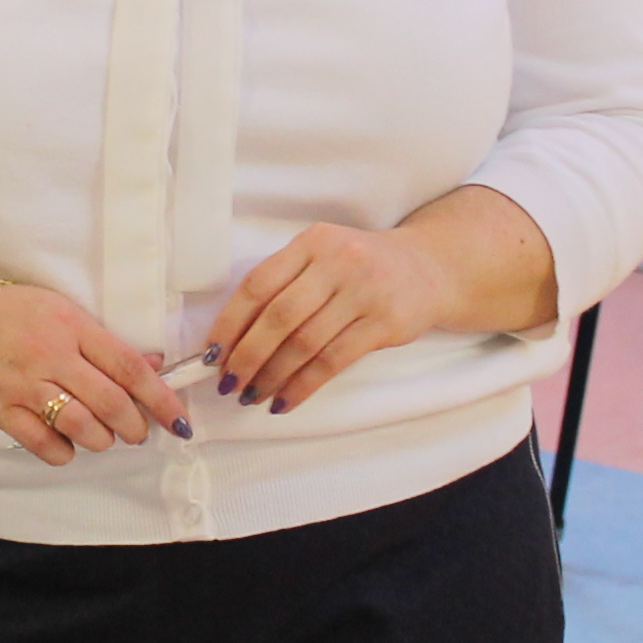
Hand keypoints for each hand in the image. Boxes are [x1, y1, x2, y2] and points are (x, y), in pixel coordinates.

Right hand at [0, 281, 194, 464]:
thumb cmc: (12, 311)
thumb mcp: (63, 311)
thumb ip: (104, 342)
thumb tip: (153, 364)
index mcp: (72, 327)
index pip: (129, 368)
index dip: (160, 398)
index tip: (178, 420)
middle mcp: (50, 355)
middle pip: (110, 402)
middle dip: (134, 426)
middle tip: (138, 432)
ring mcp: (23, 384)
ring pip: (80, 426)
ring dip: (102, 440)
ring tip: (104, 437)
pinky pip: (42, 443)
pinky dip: (64, 451)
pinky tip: (68, 444)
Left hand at [201, 222, 451, 414]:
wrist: (429, 268)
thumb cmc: (361, 267)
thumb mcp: (323, 256)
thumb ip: (284, 283)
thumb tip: (232, 336)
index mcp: (312, 242)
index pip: (258, 284)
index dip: (230, 323)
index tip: (212, 354)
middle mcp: (338, 262)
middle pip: (278, 317)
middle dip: (247, 356)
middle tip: (228, 383)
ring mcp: (365, 292)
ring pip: (304, 343)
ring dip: (272, 376)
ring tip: (252, 395)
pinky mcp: (385, 323)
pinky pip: (333, 361)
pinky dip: (303, 385)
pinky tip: (285, 400)